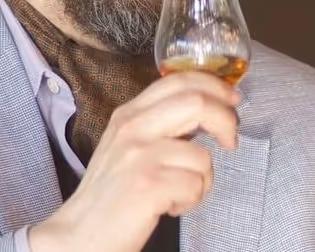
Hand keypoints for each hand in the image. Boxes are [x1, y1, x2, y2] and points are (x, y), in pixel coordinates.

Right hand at [28, 71, 239, 251]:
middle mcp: (132, 127)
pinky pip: (196, 185)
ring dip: (203, 180)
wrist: (81, 233)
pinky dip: (191, 200)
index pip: (179, 80)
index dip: (214, 86)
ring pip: (202, 154)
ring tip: (181, 191)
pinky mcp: (148, 184)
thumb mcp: (128, 144)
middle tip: (230, 140)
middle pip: (197, 101)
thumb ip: (158, 122)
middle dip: (226, 120)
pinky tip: (170, 206)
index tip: (232, 100)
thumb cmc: (111, 193)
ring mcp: (139, 155)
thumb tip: (207, 109)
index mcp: (129, 113)